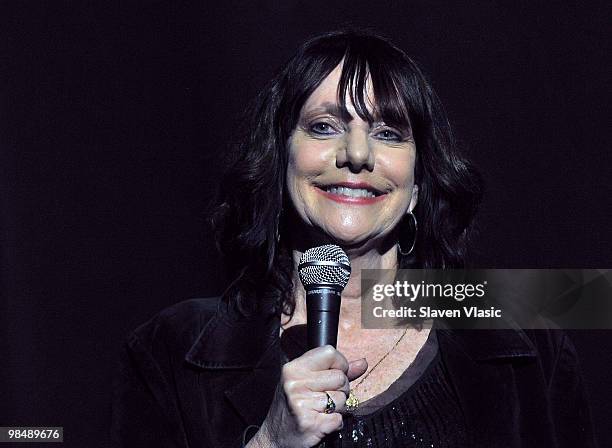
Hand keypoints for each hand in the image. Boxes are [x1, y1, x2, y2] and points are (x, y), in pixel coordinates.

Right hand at [251, 345, 367, 447]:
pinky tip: (321, 422)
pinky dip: (334, 423)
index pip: (330, 353)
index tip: (333, 376)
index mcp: (294, 368)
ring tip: (321, 410)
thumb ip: (336, 370)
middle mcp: (295, 383)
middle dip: (340, 390)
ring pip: (342, 399)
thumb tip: (363, 363)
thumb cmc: (292, 406)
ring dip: (337, 408)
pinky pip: (339, 418)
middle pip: (340, 378)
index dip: (339, 364)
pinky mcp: (310, 423)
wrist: (274, 436)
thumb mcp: (307, 381)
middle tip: (324, 398)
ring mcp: (301, 403)